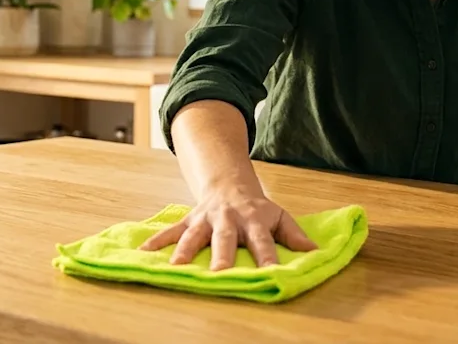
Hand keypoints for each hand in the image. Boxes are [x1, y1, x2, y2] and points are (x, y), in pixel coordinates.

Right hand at [138, 184, 317, 270]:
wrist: (228, 182)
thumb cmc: (256, 207)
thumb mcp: (279, 215)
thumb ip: (294, 235)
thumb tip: (314, 253)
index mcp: (253, 219)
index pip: (263, 241)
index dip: (268, 257)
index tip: (272, 273)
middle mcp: (228, 219)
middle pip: (225, 239)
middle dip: (221, 256)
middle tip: (218, 274)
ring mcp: (205, 219)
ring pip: (194, 235)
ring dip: (185, 250)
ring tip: (175, 266)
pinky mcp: (188, 220)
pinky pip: (171, 231)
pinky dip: (156, 240)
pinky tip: (143, 252)